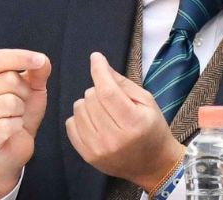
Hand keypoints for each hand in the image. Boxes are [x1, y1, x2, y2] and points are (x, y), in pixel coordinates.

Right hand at [0, 50, 50, 199]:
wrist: (16, 144)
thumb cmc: (22, 110)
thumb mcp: (33, 86)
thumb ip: (38, 70)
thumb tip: (41, 60)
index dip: (20, 56)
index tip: (40, 60)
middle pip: (8, 80)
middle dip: (25, 90)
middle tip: (23, 101)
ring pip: (9, 102)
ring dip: (22, 109)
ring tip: (17, 115)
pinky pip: (8, 124)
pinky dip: (19, 125)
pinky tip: (15, 128)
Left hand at [65, 53, 182, 191]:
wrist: (152, 164)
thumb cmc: (152, 129)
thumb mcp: (147, 102)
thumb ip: (123, 84)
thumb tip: (101, 66)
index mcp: (134, 122)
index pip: (108, 92)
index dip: (99, 71)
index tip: (96, 58)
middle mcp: (114, 138)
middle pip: (92, 98)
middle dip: (98, 89)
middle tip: (110, 96)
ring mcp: (98, 148)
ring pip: (79, 109)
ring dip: (88, 103)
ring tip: (102, 109)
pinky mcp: (87, 156)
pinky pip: (70, 125)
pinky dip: (79, 117)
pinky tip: (93, 120)